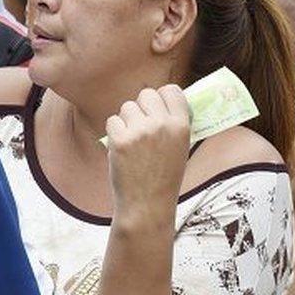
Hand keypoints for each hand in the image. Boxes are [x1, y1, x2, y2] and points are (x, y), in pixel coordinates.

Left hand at [105, 86, 190, 218]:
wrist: (147, 204)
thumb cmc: (164, 177)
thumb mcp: (181, 148)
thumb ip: (174, 124)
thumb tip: (164, 103)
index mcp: (181, 125)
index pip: (171, 90)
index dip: (162, 97)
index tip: (159, 106)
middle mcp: (162, 124)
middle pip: (146, 94)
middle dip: (142, 106)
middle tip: (142, 124)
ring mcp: (140, 131)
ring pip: (127, 107)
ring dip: (127, 119)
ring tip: (132, 140)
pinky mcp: (120, 139)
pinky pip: (112, 121)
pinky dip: (115, 132)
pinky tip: (122, 148)